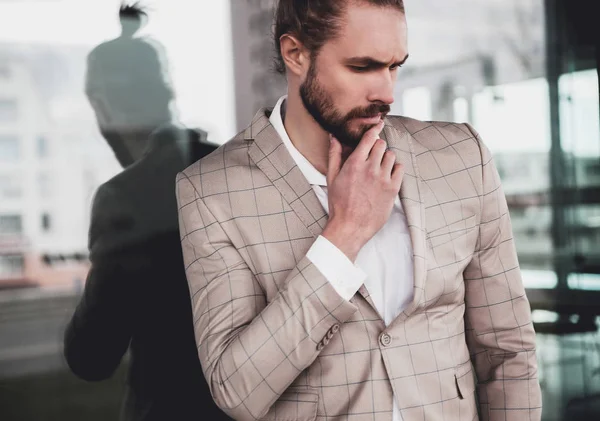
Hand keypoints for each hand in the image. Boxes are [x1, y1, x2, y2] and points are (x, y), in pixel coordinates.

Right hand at [321, 121, 403, 260]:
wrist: (350, 227)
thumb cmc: (339, 204)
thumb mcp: (332, 178)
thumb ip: (334, 155)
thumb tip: (334, 137)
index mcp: (354, 164)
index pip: (369, 138)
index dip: (375, 130)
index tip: (378, 125)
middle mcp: (370, 168)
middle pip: (381, 145)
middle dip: (377, 147)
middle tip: (373, 155)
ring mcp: (383, 179)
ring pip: (391, 156)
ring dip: (386, 158)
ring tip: (379, 168)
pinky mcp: (393, 189)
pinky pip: (400, 168)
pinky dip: (395, 169)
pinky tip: (387, 175)